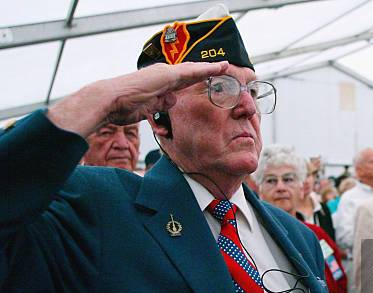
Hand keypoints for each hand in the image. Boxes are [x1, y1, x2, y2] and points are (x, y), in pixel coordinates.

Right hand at [48, 61, 228, 135]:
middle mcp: (162, 74)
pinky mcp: (166, 76)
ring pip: (192, 70)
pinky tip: (217, 68)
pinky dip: (205, 70)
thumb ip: (162, 103)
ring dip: (209, 68)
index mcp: (158, 82)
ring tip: (224, 66)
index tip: (209, 77)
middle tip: (223, 66)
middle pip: (190, 72)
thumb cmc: (124, 106)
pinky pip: (190, 72)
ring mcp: (164, 73)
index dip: (196, 77)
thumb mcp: (149, 108)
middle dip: (207, 70)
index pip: (182, 79)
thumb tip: (172, 101)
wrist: (109, 101)